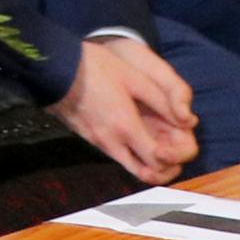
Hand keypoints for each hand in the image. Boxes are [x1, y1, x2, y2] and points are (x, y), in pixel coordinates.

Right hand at [52, 37, 202, 183]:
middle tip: (170, 154)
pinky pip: (113, 154)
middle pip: (143, 173)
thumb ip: (162, 101)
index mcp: (126, 126)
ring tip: (154, 146)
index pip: (157, 160)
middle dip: (162, 169)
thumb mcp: (134, 77)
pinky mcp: (85, 137)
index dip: (174, 159)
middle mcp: (111, 141)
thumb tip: (186, 120)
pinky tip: (131, 135)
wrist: (53, 67)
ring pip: (127, 166)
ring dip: (144, 163)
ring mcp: (95, 142)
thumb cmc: (94, 67)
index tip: (177, 146)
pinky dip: (128, 153)